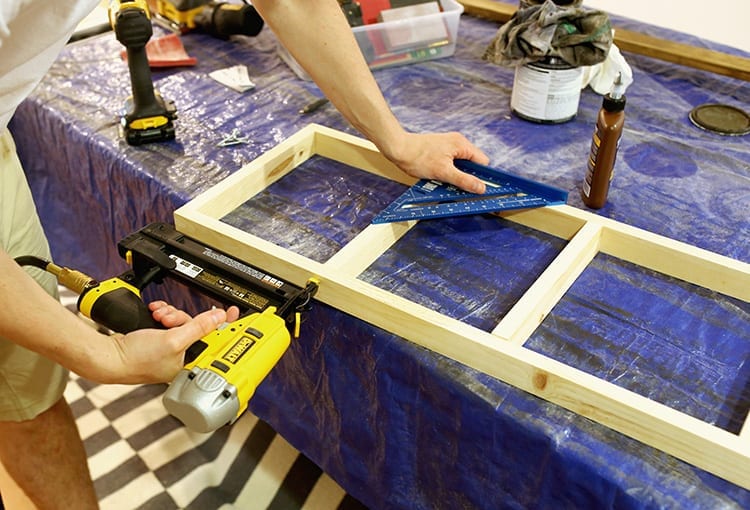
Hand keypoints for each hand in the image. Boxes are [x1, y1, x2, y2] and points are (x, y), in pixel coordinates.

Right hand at [96, 303, 239, 383]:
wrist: (108, 356)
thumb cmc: (136, 360)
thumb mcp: (173, 340)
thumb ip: (198, 328)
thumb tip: (219, 318)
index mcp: (191, 365)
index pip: (215, 343)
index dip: (224, 327)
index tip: (234, 314)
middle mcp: (183, 359)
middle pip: (196, 328)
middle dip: (181, 318)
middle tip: (170, 319)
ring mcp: (171, 350)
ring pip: (182, 322)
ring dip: (170, 315)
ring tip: (158, 318)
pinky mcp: (160, 341)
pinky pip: (170, 322)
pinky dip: (162, 315)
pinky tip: (154, 315)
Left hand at [382, 132, 490, 193]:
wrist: (398, 149)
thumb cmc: (417, 156)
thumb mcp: (443, 172)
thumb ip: (464, 180)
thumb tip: (481, 187)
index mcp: (462, 145)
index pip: (482, 162)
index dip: (482, 176)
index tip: (480, 188)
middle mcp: (457, 144)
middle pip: (471, 165)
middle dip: (465, 178)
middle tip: (457, 187)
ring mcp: (448, 147)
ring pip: (459, 167)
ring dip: (454, 177)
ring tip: (443, 181)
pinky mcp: (439, 152)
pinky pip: (449, 165)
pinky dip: (446, 173)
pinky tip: (437, 178)